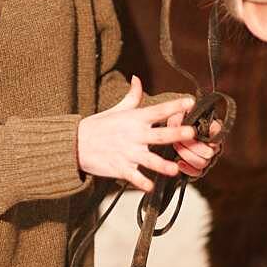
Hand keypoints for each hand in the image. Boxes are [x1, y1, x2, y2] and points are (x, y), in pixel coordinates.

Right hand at [77, 76, 195, 192]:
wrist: (76, 143)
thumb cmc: (99, 125)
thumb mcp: (117, 109)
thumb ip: (132, 96)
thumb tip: (137, 79)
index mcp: (135, 119)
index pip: (158, 111)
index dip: (174, 106)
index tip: (191, 102)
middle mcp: (134, 136)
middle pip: (159, 135)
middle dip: (175, 134)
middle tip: (191, 133)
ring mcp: (127, 153)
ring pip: (149, 160)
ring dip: (162, 165)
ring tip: (175, 169)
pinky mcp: (120, 168)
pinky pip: (133, 177)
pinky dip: (141, 182)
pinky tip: (151, 187)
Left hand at [167, 111, 222, 178]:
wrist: (172, 134)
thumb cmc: (178, 122)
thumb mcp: (178, 116)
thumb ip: (181, 118)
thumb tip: (181, 123)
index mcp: (213, 130)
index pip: (217, 134)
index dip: (209, 137)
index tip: (197, 134)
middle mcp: (214, 146)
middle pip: (208, 153)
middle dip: (192, 147)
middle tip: (180, 140)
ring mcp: (208, 158)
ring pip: (202, 163)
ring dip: (187, 155)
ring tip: (177, 147)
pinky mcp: (199, 168)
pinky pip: (196, 172)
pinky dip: (187, 168)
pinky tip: (179, 162)